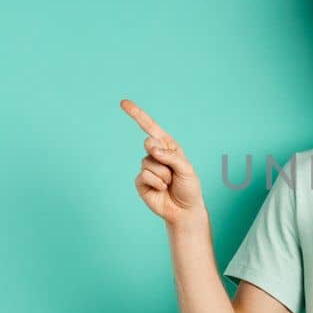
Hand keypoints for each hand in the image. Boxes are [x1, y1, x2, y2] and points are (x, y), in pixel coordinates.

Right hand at [122, 99, 204, 225]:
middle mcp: (155, 155)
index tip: (123, 102)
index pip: (150, 127)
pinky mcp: (140, 182)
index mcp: (168, 146)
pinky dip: (156, 183)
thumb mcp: (186, 168)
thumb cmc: (189, 187)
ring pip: (148, 163)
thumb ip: (170, 156)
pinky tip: (161, 189)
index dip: (137, 114)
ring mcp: (147, 168)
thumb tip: (151, 148)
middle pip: (149, 144)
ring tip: (169, 184)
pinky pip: (144, 176)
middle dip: (162, 157)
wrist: (184, 210)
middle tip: (173, 172)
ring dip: (163, 175)